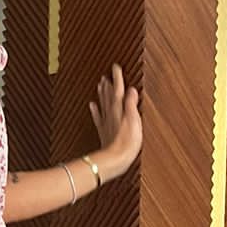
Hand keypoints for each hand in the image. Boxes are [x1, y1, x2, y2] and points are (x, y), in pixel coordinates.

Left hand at [88, 63, 141, 179]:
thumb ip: (131, 105)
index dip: (117, 78)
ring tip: (101, 84)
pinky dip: (95, 110)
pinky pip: (98, 117)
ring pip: (103, 103)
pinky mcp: (104, 131)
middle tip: (106, 74)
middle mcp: (110, 114)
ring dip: (102, 93)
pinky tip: (92, 105)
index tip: (115, 66)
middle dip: (108, 84)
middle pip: (109, 95)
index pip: (118, 90)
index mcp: (119, 110)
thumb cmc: (126, 143)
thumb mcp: (134, 121)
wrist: (114, 160)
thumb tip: (131, 90)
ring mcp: (106, 122)